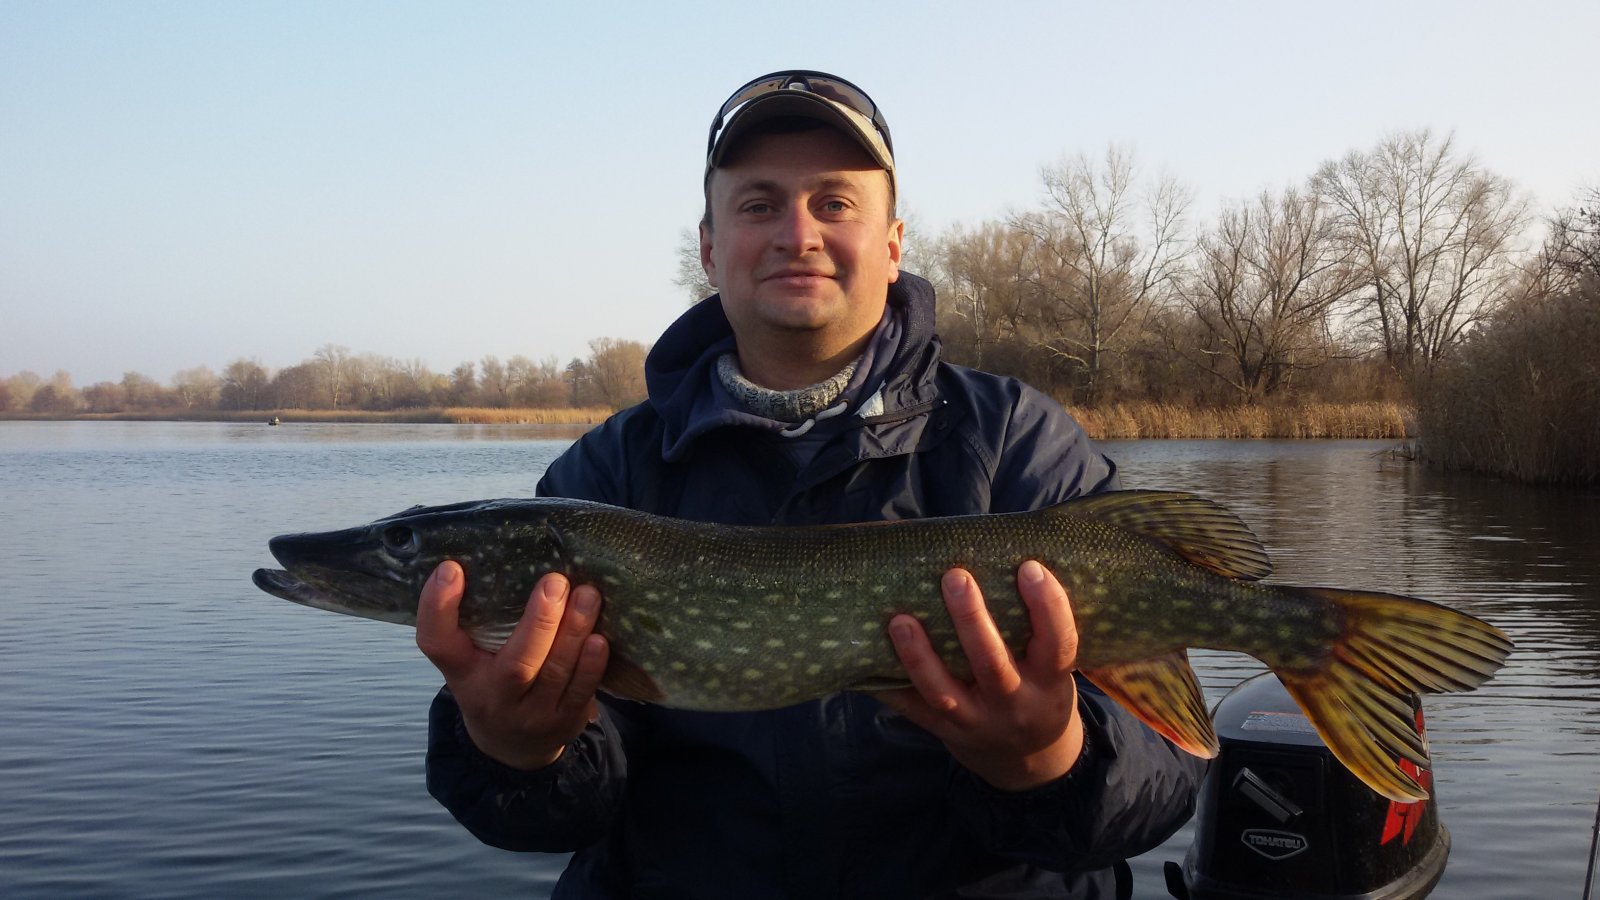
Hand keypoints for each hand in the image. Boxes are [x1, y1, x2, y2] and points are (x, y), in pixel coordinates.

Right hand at [415, 561, 608, 770]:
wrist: (511, 747)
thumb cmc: (492, 682)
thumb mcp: (472, 658)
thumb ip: (479, 620)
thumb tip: (505, 554)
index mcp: (462, 673)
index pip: (437, 642)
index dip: (439, 606)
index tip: (451, 569)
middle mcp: (493, 696)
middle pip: (515, 664)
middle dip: (539, 622)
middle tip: (555, 581)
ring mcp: (531, 714)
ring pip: (554, 674)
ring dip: (574, 632)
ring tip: (588, 595)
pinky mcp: (564, 722)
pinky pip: (581, 692)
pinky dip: (592, 664)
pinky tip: (601, 638)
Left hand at [877, 560, 1084, 791]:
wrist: (1028, 759)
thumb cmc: (1039, 689)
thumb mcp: (1052, 666)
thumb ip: (1036, 627)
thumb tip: (1002, 553)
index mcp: (1050, 682)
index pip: (1058, 644)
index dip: (1048, 607)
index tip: (1029, 567)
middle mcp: (1015, 704)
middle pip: (991, 663)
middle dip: (971, 619)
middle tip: (954, 575)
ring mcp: (976, 722)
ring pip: (944, 692)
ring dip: (919, 655)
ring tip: (900, 619)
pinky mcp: (945, 732)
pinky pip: (912, 710)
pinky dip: (888, 686)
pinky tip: (864, 661)